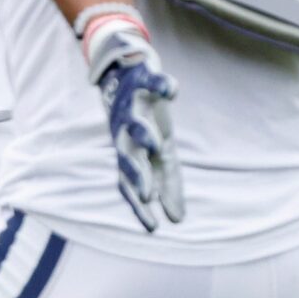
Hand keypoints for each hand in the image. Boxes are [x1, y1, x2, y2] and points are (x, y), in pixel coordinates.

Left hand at [80, 8, 183, 230]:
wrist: (122, 69)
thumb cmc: (142, 120)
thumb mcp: (156, 153)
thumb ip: (165, 183)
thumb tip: (176, 221)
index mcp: (129, 150)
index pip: (129, 182)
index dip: (138, 204)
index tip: (152, 228)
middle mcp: (125, 130)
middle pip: (126, 156)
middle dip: (135, 174)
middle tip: (145, 194)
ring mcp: (131, 104)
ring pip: (133, 121)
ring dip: (143, 132)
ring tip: (156, 143)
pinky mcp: (140, 78)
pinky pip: (150, 81)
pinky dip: (161, 84)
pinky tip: (172, 91)